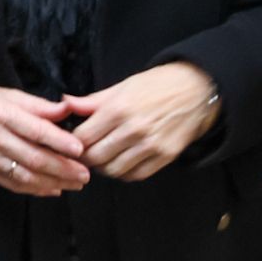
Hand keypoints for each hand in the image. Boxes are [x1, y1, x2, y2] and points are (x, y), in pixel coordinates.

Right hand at [0, 85, 89, 196]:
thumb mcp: (6, 93)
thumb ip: (37, 104)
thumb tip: (65, 110)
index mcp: (2, 114)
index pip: (35, 130)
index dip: (58, 141)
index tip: (79, 149)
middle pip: (33, 158)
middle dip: (62, 169)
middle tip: (85, 174)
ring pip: (25, 176)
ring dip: (53, 183)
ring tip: (75, 184)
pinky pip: (13, 185)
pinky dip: (35, 190)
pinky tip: (53, 190)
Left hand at [65, 62, 218, 181]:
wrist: (196, 89)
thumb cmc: (157, 85)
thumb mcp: (122, 86)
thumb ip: (92, 101)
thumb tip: (65, 104)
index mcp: (118, 109)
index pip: (82, 138)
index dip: (72, 143)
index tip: (72, 142)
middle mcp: (133, 129)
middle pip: (95, 157)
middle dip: (84, 158)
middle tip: (83, 154)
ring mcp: (150, 145)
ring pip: (113, 170)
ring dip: (103, 167)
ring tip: (103, 158)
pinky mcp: (165, 156)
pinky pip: (135, 175)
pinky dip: (123, 173)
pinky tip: (121, 162)